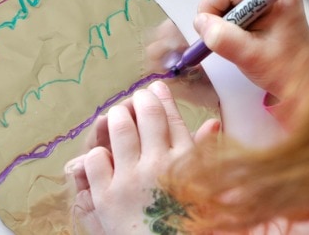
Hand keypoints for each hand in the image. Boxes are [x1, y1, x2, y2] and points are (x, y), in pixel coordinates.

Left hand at [68, 81, 218, 234]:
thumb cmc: (186, 224)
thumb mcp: (205, 190)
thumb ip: (206, 155)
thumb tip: (212, 124)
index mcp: (185, 162)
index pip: (171, 117)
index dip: (161, 98)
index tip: (155, 87)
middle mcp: (159, 165)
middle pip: (146, 113)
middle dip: (140, 100)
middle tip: (137, 99)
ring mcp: (131, 179)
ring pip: (119, 127)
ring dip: (117, 116)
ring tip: (118, 116)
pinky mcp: (106, 196)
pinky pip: (95, 158)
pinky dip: (98, 153)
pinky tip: (105, 155)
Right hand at [194, 0, 308, 101]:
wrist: (306, 82)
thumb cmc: (285, 71)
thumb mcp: (250, 57)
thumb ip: (223, 39)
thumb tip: (201, 23)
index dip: (212, 5)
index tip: (208, 29)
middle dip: (216, 12)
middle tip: (217, 36)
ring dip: (222, 18)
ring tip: (231, 40)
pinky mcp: (267, 7)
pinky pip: (237, 6)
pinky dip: (230, 21)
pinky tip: (237, 38)